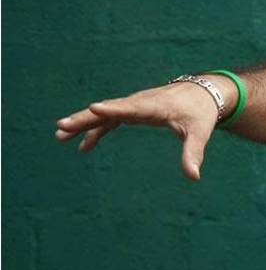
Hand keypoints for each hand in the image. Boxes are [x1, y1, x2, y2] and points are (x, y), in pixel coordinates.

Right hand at [54, 81, 223, 179]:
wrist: (202, 93)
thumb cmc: (200, 113)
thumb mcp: (199, 133)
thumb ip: (193, 153)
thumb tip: (194, 177)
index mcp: (155, 106)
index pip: (132, 107)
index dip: (113, 108)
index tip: (94, 107)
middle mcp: (140, 103)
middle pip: (109, 110)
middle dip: (86, 118)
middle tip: (62, 126)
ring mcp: (134, 105)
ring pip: (104, 113)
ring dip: (83, 123)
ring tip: (59, 135)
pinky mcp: (132, 109)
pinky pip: (110, 119)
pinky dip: (96, 130)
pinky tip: (83, 146)